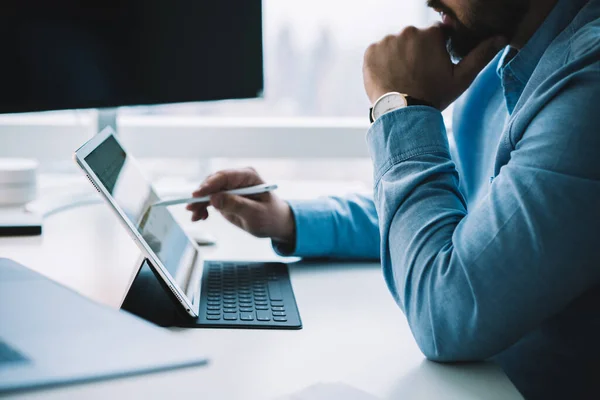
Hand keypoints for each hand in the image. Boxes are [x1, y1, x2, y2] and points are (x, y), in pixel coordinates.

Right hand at [186, 167, 294, 243]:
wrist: (275, 224)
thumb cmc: (271, 217)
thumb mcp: (255, 214)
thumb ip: (236, 205)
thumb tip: (214, 198)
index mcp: (248, 176)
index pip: (224, 176)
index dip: (209, 184)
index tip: (197, 194)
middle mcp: (237, 179)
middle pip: (213, 183)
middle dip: (201, 195)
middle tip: (192, 208)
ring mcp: (230, 188)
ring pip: (208, 192)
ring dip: (199, 203)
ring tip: (195, 217)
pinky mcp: (226, 197)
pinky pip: (210, 200)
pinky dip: (203, 208)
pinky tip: (200, 217)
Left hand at [363, 25, 505, 109]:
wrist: (402, 114)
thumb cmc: (434, 97)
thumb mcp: (461, 78)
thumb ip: (481, 55)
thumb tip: (501, 38)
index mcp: (431, 34)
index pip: (436, 34)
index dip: (436, 50)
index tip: (432, 67)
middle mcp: (408, 31)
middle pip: (414, 38)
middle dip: (416, 53)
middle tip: (417, 76)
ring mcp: (387, 41)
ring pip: (395, 45)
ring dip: (398, 57)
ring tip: (402, 78)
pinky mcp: (370, 52)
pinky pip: (378, 52)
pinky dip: (382, 62)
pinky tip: (389, 78)